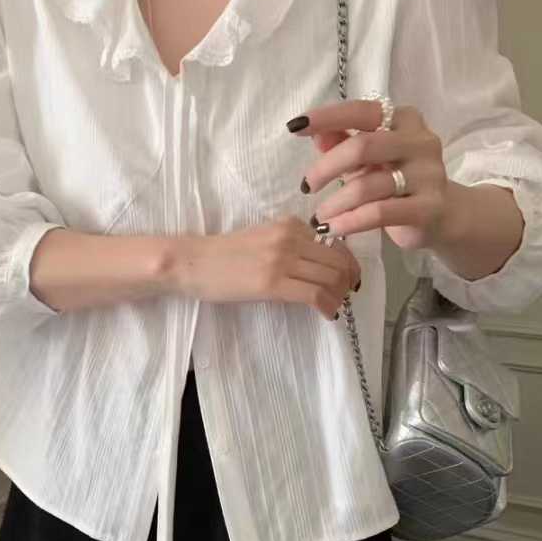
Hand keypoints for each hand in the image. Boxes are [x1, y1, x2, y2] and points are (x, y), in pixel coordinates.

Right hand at [173, 216, 360, 319]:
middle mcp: (290, 238)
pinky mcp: (272, 283)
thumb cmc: (223, 255)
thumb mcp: (263, 238)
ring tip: (335, 307)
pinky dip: (328, 307)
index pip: (334, 244)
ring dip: (340, 297)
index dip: (347, 264)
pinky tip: (327, 314)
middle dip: (348, 282)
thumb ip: (290, 245)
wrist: (193, 261)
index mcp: (290, 225)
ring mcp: (282, 260)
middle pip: (339, 261)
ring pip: (332, 278)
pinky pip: (315, 295)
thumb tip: (319, 264)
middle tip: (345, 296)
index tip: (346, 279)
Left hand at [288, 98, 456, 250]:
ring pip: (368, 185)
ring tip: (319, 217)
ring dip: (335, 203)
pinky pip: (379, 213)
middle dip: (326, 167)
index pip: (361, 111)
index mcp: (404, 120)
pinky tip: (333, 229)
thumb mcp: (369, 158)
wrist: (443, 215)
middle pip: (362, 147)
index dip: (326, 117)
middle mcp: (419, 141)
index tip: (294, 127)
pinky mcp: (428, 207)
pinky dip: (349, 222)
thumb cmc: (399, 180)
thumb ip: (342, 142)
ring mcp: (427, 174)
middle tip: (307, 186)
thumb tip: (312, 132)